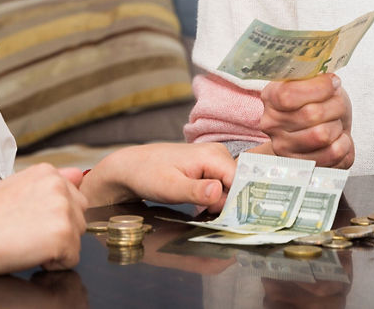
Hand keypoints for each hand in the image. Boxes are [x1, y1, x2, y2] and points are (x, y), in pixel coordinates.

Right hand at [0, 163, 86, 273]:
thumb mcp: (18, 185)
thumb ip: (50, 182)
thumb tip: (77, 174)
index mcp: (49, 173)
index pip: (74, 199)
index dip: (55, 216)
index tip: (33, 220)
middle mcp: (59, 187)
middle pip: (79, 218)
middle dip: (61, 231)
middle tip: (30, 233)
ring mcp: (62, 210)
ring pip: (77, 239)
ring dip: (58, 247)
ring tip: (29, 242)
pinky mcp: (62, 235)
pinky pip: (72, 259)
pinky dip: (54, 264)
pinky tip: (31, 253)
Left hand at [83, 142, 234, 212]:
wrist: (131, 167)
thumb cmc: (147, 174)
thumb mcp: (170, 187)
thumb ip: (195, 191)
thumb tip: (218, 192)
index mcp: (213, 155)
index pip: (242, 182)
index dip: (237, 203)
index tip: (226, 219)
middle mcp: (218, 154)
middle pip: (238, 186)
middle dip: (227, 205)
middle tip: (205, 212)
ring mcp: (215, 160)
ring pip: (231, 189)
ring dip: (221, 204)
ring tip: (200, 208)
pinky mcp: (209, 167)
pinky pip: (222, 187)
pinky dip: (215, 200)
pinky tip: (202, 205)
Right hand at [258, 74, 353, 167]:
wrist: (322, 129)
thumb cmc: (319, 102)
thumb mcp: (314, 81)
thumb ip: (315, 75)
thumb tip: (328, 77)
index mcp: (270, 98)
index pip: (288, 95)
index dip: (318, 88)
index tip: (333, 82)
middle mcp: (271, 125)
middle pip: (311, 114)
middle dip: (335, 105)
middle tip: (337, 104)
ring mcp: (284, 149)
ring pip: (323, 135)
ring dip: (338, 125)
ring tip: (335, 122)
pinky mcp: (304, 167)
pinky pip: (334, 154)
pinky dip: (345, 143)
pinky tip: (338, 139)